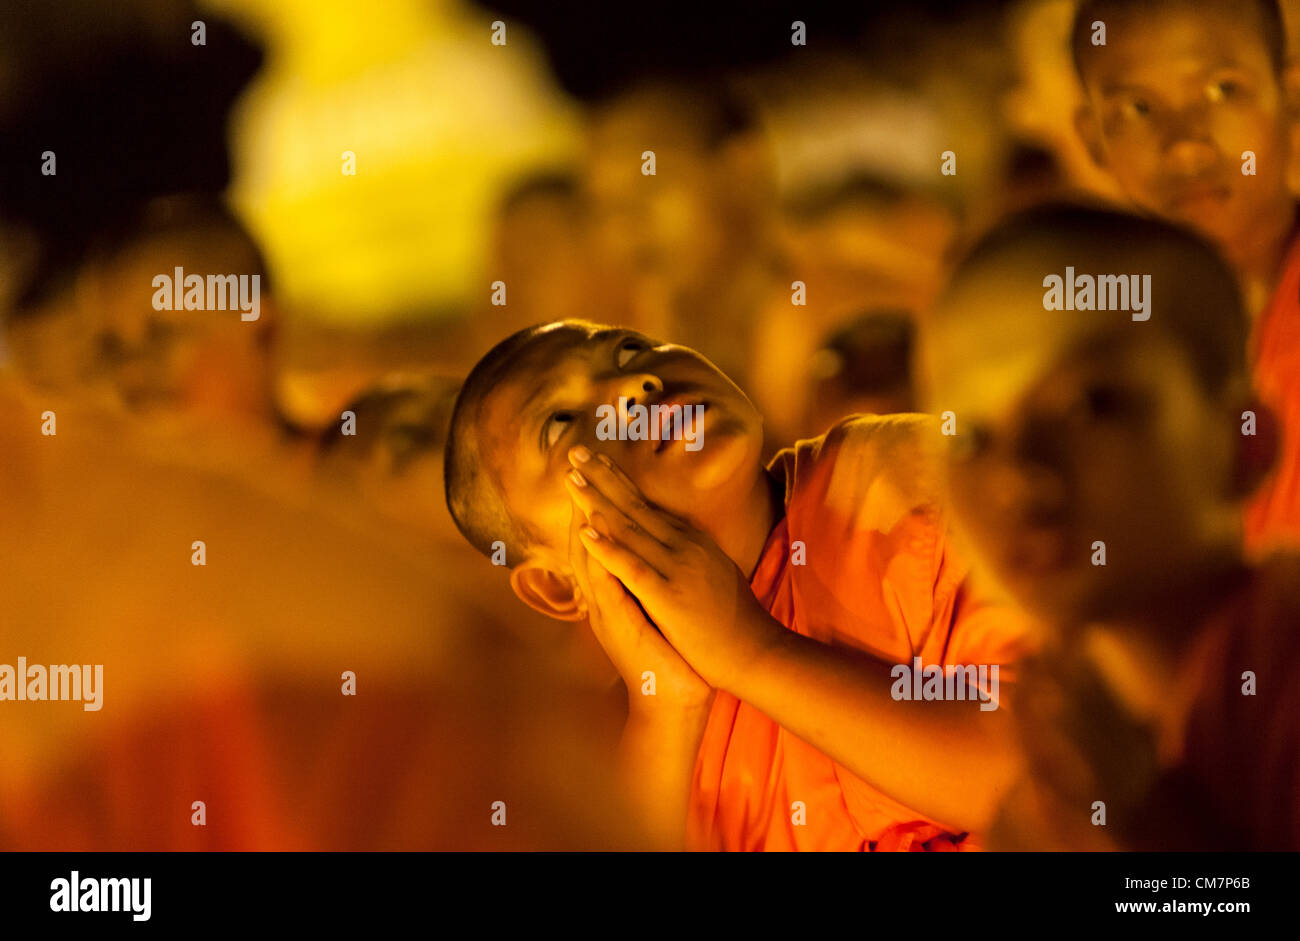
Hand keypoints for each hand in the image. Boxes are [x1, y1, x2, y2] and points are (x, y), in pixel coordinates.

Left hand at [564, 446, 785, 691]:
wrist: (756, 651)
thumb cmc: (735, 619)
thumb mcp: (715, 571)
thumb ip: (692, 551)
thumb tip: (677, 534)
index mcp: (691, 540)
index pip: (648, 503)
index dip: (619, 479)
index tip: (595, 460)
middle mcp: (683, 545)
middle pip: (635, 505)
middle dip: (602, 477)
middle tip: (575, 452)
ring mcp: (676, 568)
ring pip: (629, 527)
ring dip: (596, 501)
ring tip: (572, 479)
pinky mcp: (668, 596)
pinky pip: (632, 567)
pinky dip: (608, 548)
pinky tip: (585, 531)